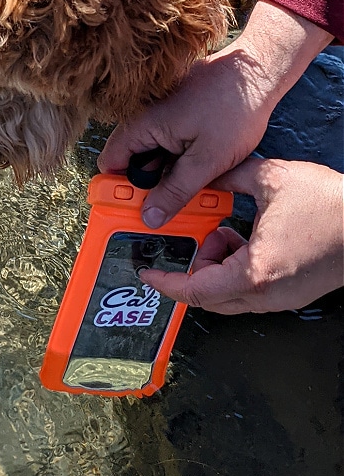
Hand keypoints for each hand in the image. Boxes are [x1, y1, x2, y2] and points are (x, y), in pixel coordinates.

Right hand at [98, 2, 332, 227]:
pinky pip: (167, 143)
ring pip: (152, 154)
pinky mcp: (176, 113)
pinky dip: (178, 158)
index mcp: (142, 125)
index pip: (111, 163)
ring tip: (193, 185)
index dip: (119, 189)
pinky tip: (200, 167)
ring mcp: (161, 114)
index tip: (135, 209)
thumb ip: (175, 191)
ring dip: (166, 173)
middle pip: (131, 162)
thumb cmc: (234, 107)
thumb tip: (149, 217)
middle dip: (148, 186)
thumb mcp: (207, 161)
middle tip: (169, 205)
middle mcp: (145, 117)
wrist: (258, 72)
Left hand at [138, 158, 343, 313]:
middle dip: (196, 266)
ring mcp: (278, 299)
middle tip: (206, 235)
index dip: (165, 282)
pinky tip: (250, 239)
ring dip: (218, 267)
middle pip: (208, 296)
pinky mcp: (290, 295)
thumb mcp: (273, 179)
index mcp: (252, 273)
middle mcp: (264, 295)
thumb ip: (233, 177)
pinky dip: (238, 269)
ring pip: (228, 295)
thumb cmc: (330, 206)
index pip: (194, 290)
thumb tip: (211, 176)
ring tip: (232, 233)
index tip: (148, 274)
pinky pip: (249, 291)